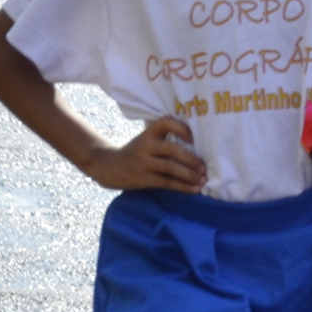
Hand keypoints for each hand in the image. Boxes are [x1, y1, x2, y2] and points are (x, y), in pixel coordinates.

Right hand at [80, 116, 206, 191]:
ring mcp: (143, 163)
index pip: (165, 123)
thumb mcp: (146, 140)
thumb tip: (198, 148)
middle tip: (204, 167)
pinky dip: (182, 186)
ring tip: (204, 180)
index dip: (180, 128)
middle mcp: (145, 146)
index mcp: (149, 133)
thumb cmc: (136, 152)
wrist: (107, 166)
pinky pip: (166, 182)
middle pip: (172, 149)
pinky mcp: (142, 178)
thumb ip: (165, 140)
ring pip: (170, 168)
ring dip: (190, 175)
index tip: (192, 138)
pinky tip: (194, 189)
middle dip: (191, 159)